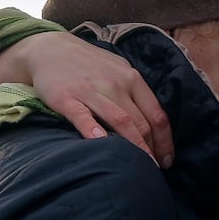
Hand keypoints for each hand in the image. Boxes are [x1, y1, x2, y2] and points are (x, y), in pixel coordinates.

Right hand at [0, 31, 173, 167]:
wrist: (50, 48)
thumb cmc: (90, 64)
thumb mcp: (119, 70)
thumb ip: (135, 93)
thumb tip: (153, 122)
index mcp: (132, 79)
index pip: (156, 113)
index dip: (165, 140)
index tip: (167, 159)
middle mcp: (117, 84)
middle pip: (141, 122)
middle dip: (152, 149)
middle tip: (155, 171)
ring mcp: (92, 91)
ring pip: (120, 120)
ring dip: (134, 146)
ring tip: (140, 167)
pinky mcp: (66, 97)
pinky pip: (83, 116)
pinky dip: (93, 130)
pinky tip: (101, 144)